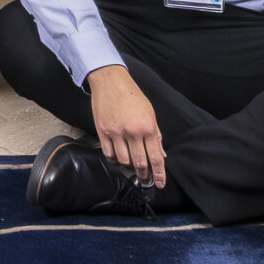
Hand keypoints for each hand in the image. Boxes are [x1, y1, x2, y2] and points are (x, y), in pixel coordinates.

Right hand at [87, 65, 166, 188]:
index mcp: (148, 127)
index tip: (159, 183)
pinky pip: (108, 153)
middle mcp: (133, 132)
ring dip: (128, 166)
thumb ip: (156, 135)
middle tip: (145, 179)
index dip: (159, 174)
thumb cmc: (132, 96)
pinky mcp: (102, 130)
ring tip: (131, 166)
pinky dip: (114, 159)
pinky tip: (117, 158)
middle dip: (144, 175)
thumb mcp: (150, 113)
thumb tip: (161, 155)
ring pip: (123, 160)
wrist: (110, 80)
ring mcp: (116, 132)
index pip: (156, 157)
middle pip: (139, 163)